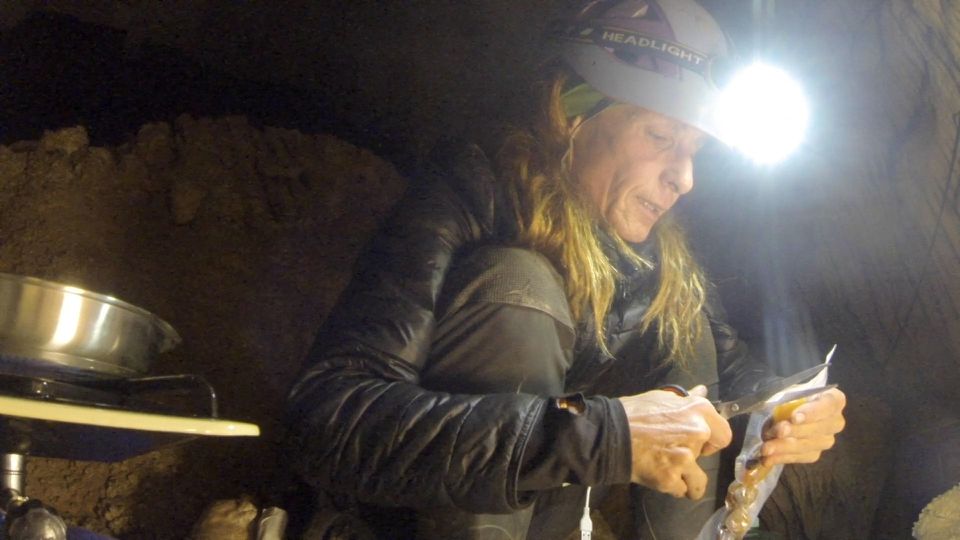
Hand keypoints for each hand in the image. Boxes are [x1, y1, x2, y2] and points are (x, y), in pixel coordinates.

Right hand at [617, 385, 731, 498]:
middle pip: (707, 458)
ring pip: (698, 482)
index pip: (724, 434)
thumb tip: (702, 390)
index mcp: (697, 411)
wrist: (609, 434)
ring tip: (667, 471)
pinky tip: (656, 475)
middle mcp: (697, 433)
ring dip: (685, 479)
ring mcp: (685, 458)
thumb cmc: (633, 413)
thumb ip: (685, 399)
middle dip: (694, 458)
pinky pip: (680, 490)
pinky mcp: (671, 479)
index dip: (712, 440)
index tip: (700, 443)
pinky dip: (670, 486)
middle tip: (672, 453)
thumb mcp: (661, 398)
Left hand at [760, 387, 846, 465]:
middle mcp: (835, 421)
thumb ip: (783, 396)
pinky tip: (768, 459)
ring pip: (810, 446)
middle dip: (795, 431)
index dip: (812, 412)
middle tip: (777, 432)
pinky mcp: (815, 453)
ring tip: (766, 448)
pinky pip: (801, 457)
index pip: (829, 404)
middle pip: (819, 428)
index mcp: (833, 399)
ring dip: (785, 447)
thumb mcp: (786, 390)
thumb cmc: (788, 395)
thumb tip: (771, 406)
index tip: (794, 418)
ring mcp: (826, 439)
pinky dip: (783, 457)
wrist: (784, 409)